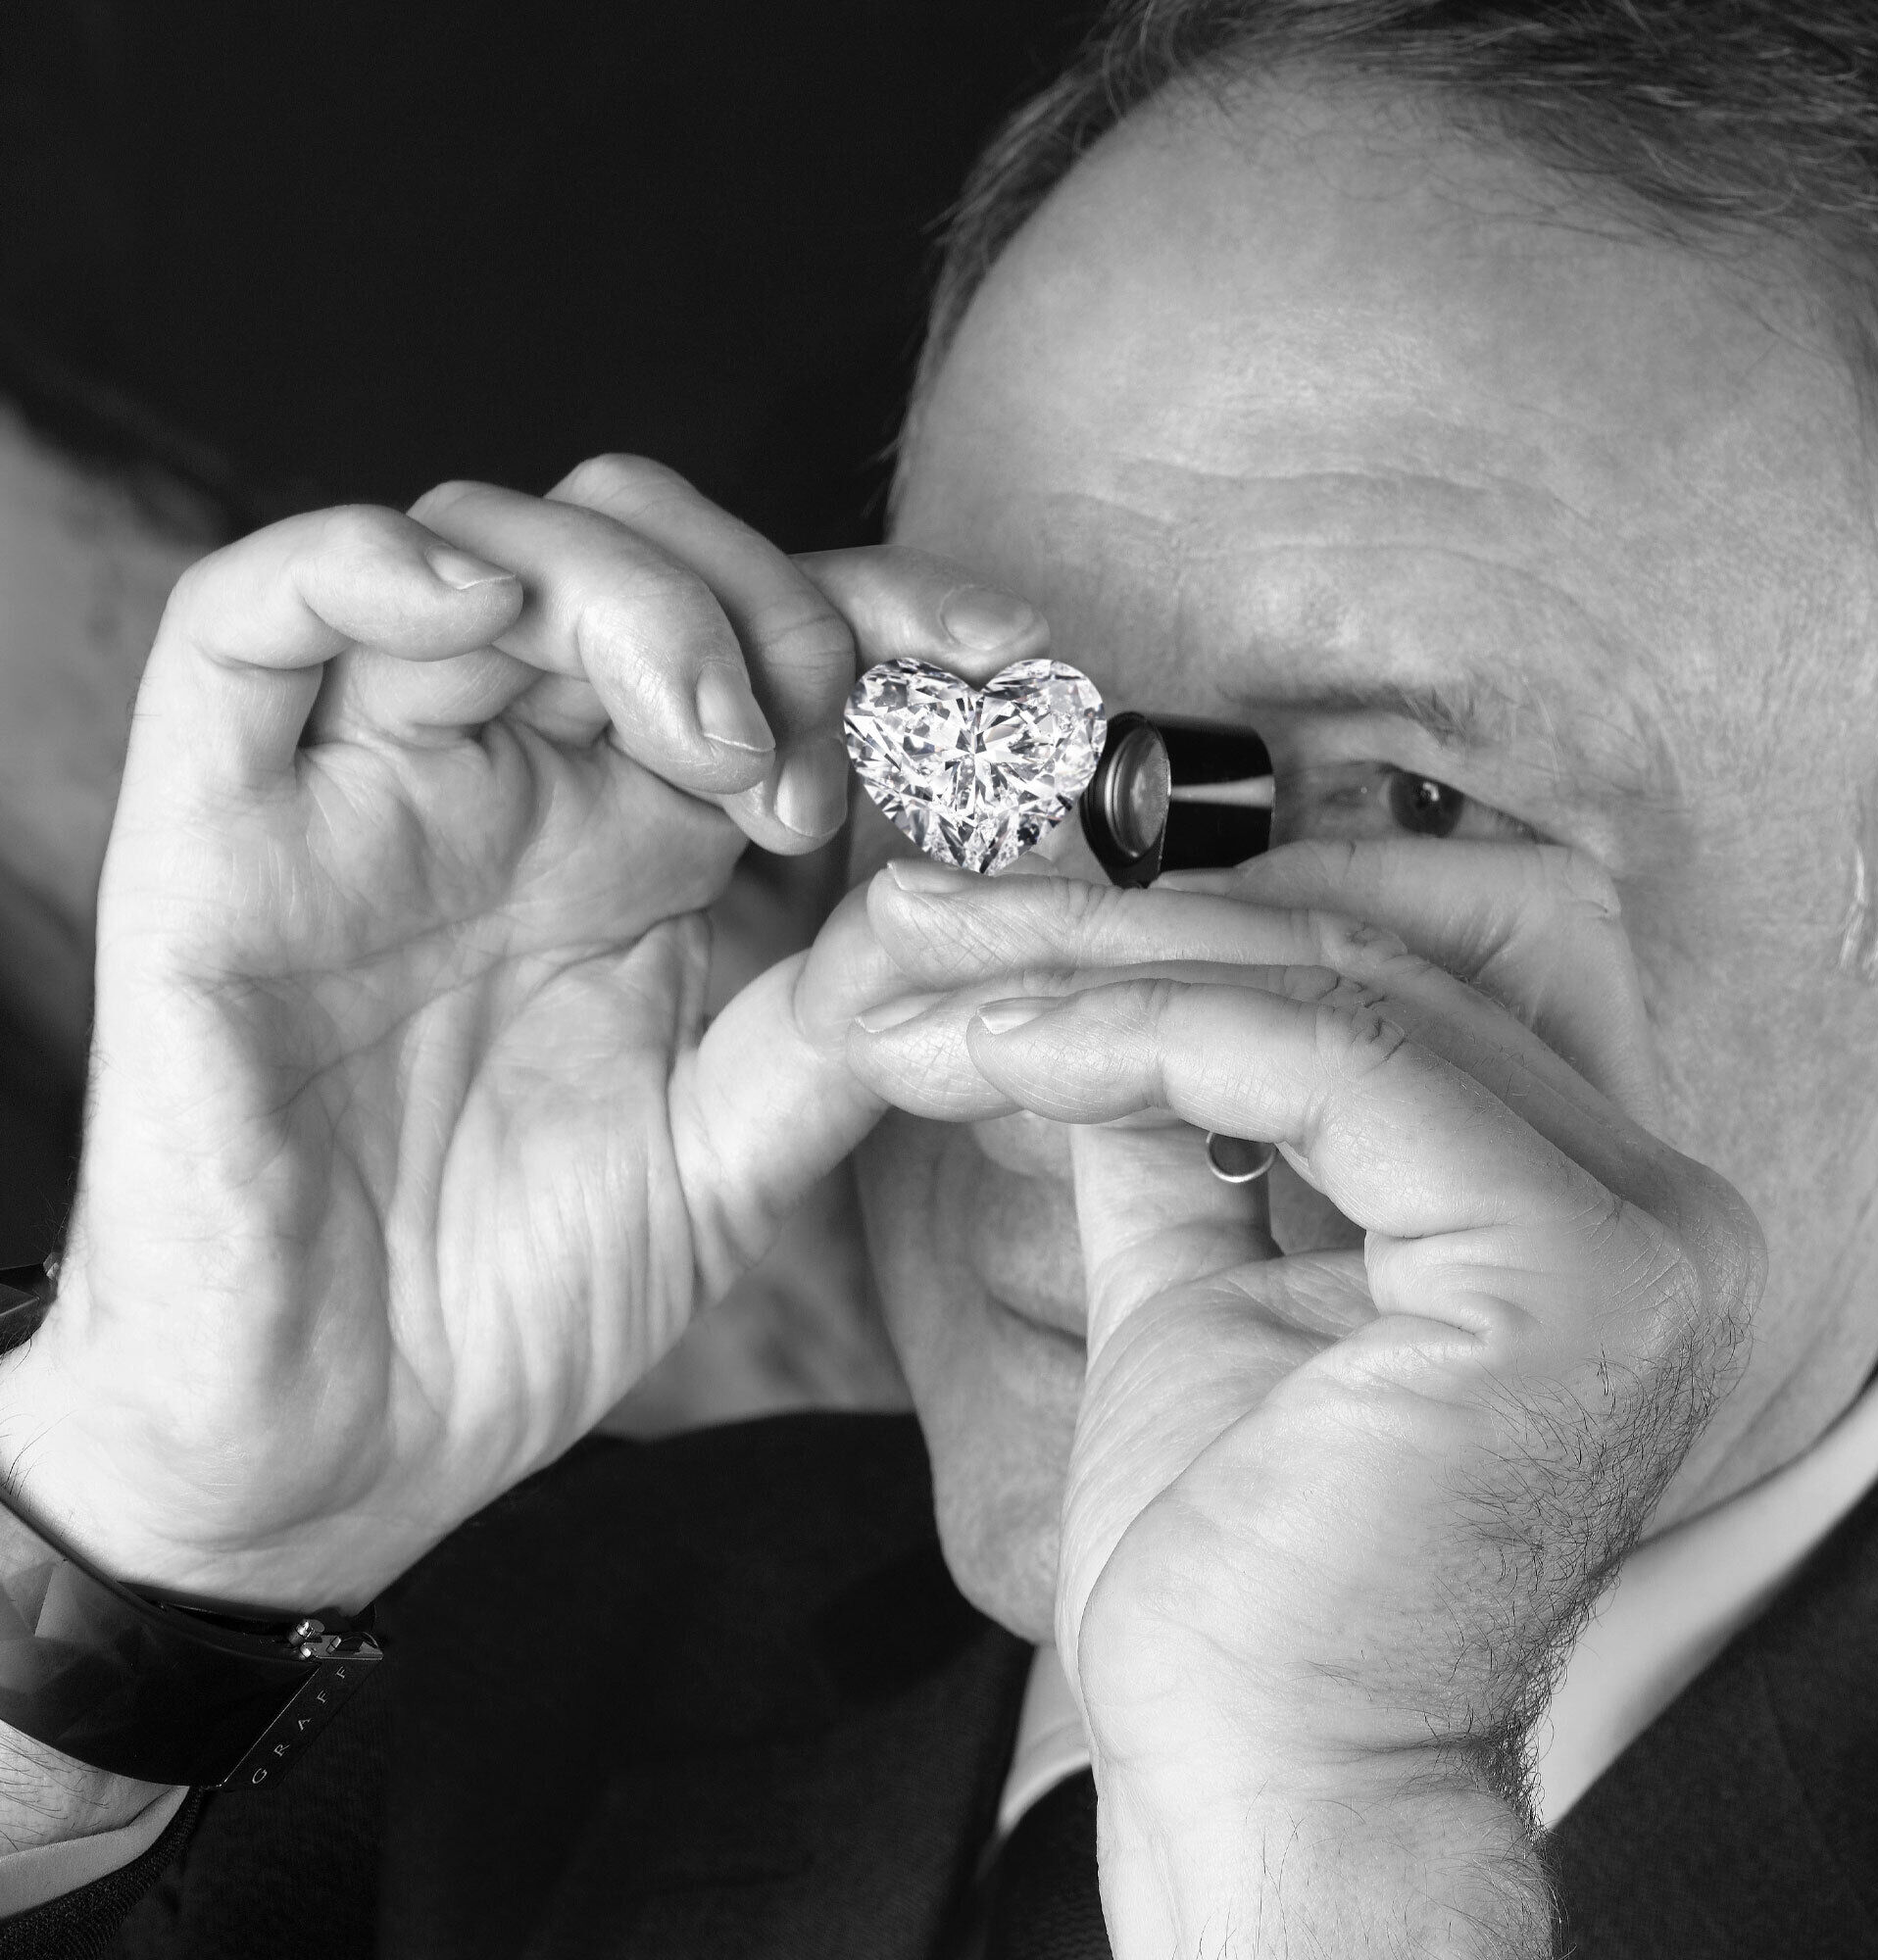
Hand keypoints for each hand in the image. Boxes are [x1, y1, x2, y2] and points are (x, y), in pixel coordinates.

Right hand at [0, 455, 1043, 1612]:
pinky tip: (472, 605)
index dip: (889, 605)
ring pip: (476, 543)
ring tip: (713, 747)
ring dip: (624, 593)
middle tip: (813, 764)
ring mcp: (368, 793)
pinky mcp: (214, 832)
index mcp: (646, 840)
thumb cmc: (535, 1290)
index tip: (1005, 654)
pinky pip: (243, 622)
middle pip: (633, 547)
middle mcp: (517, 784)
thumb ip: (850, 1010)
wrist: (347, 1442)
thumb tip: (972, 879)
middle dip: (765, 607)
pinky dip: (359, 566)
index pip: (764, 632)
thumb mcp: (743, 1147)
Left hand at [847, 842, 1763, 1955]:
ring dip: (1103, 964)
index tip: (1009, 923)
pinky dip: (1142, 1033)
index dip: (1195, 920)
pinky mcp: (1566, 1268)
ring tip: (933, 983)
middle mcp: (1646, 1199)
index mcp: (1577, 1200)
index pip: (1387, 978)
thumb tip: (1100, 991)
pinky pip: (1325, 1065)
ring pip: (1338, 988)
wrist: (1258, 1772)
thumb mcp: (1195, 1282)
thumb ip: (1183, 1128)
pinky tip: (1003, 1048)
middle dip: (1124, 918)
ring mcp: (1631, 1229)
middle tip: (934, 912)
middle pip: (1365, 957)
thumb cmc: (1234, 1563)